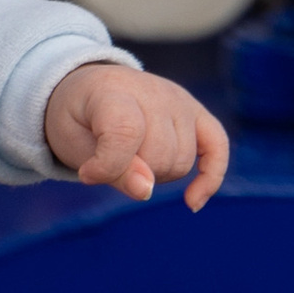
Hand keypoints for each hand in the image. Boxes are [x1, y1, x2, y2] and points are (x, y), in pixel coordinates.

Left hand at [44, 60, 227, 209]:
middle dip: (133, 172)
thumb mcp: (75, 145)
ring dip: (157, 174)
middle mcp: (153, 90)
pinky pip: (218, 148)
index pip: (127, 132)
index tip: (87, 175)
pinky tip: (191, 202)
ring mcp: (180, 99)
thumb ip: (110, 168)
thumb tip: (147, 191)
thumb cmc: (77, 120)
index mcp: (113, 90)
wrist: (87, 90)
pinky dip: (210, 178)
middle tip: (107, 159)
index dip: (109, 164)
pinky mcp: (198, 112)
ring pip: (182, 161)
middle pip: (159, 154)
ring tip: (132, 158)